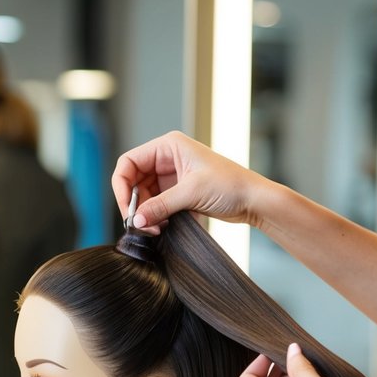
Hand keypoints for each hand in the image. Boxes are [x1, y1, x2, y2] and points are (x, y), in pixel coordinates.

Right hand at [111, 131, 268, 233]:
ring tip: (157, 229)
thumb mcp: (191, 194)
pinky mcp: (178, 193)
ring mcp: (172, 176)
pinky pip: (157, 205)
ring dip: (146, 214)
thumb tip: (136, 220)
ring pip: (144, 196)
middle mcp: (167, 159)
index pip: (129, 162)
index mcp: (169, 146)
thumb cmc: (230, 185)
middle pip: (134, 182)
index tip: (126, 210)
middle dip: (136, 205)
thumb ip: (160, 206)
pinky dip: (156, 217)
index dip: (121, 186)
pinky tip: (165, 227)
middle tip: (142, 226)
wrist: (254, 200)